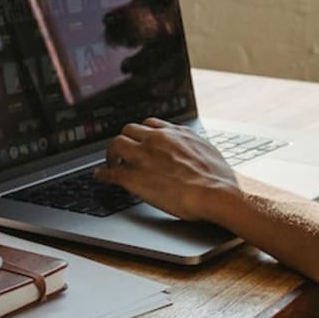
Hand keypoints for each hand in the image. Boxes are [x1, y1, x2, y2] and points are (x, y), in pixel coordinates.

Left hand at [93, 118, 239, 221]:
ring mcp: (144, 158)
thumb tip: (193, 150)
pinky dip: (103, 174)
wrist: (216, 193)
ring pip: (116, 145)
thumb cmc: (218, 177)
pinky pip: (111, 173)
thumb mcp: (208, 151)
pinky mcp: (135, 179)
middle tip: (123, 152)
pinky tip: (100, 176)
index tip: (140, 140)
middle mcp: (157, 140)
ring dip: (111, 154)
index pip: (150, 124)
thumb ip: (193, 146)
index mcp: (176, 133)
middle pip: (129, 130)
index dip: (142, 133)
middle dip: (125, 140)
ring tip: (111, 163)